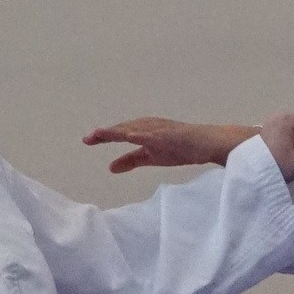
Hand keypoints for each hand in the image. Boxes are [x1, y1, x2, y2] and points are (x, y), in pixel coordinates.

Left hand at [84, 118, 250, 173]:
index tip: (87, 140)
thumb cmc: (180, 148)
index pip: (119, 133)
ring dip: (117, 131)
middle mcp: (148, 125)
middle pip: (123, 129)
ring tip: (101, 134)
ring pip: (134, 128)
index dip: (103, 136)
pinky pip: (152, 134)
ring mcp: (158, 128)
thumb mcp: (151, 157)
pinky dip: (140, 133)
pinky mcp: (169, 134)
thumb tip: (110, 167)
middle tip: (88, 139)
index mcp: (143, 130)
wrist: (206, 144)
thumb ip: (131, 160)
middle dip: (105, 133)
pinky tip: (129, 135)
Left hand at [260, 111, 293, 180]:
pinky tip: (279, 152)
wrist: (252, 174)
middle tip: (292, 154)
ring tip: (285, 154)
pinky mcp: (269, 129)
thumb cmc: (279, 166)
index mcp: (288, 119)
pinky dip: (287, 142)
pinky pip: (288, 132)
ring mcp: (273, 121)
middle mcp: (280, 116)